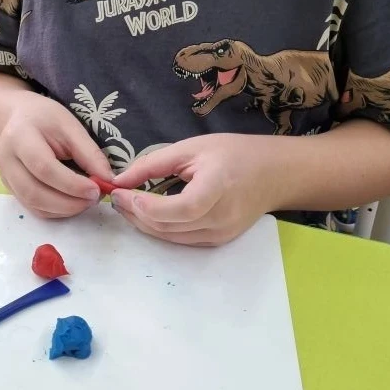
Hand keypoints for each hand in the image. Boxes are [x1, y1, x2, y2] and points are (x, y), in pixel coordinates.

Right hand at [0, 94, 112, 218]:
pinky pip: (33, 208)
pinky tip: (72, 204)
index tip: (96, 189)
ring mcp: (5, 177)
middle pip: (34, 192)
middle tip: (94, 199)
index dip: (71, 184)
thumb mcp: (70, 126)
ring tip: (86, 201)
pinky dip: (56, 211)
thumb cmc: (45, 119)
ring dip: (64, 209)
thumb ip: (88, 152)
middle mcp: (6, 160)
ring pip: (33, 204)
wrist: (17, 119)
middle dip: (68, 202)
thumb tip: (108, 180)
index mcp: (20, 137)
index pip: (44, 168)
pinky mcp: (10, 189)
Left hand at [111, 134, 283, 246]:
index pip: (184, 208)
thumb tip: (118, 181)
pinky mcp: (218, 242)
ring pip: (170, 237)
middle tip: (116, 197)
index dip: (151, 206)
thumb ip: (153, 164)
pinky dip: (159, 228)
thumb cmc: (233, 153)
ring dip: (143, 223)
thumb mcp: (191, 147)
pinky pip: (180, 240)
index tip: (125, 194)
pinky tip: (146, 213)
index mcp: (220, 186)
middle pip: (170, 226)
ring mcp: (221, 234)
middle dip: (136, 214)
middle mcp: (222, 217)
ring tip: (126, 204)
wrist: (273, 174)